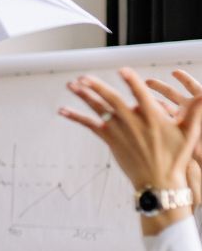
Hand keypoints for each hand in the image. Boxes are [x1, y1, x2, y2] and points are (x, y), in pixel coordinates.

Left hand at [59, 67, 201, 190]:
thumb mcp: (191, 132)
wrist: (160, 181)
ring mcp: (120, 132)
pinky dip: (76, 117)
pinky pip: (90, 125)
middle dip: (97, 86)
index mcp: (154, 117)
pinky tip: (62, 110)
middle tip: (83, 76)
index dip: (131, 81)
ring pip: (99, 109)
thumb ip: (196, 111)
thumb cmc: (177, 157)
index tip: (122, 70)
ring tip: (71, 85)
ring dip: (84, 96)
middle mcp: (134, 123)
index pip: (140, 94)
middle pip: (112, 99)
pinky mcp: (110, 141)